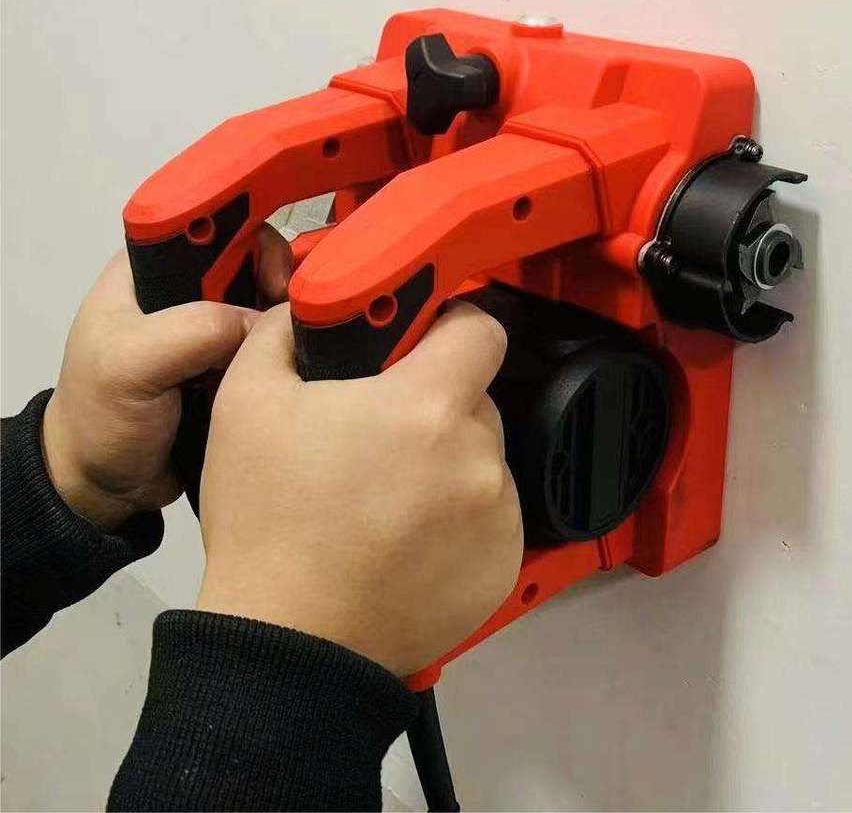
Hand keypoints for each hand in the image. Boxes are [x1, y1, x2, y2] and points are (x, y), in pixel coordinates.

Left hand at [42, 229, 291, 530]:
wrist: (107, 483)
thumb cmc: (99, 419)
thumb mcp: (129, 365)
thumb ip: (191, 331)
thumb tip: (260, 322)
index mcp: (149, 270)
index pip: (210, 226)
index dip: (248, 239)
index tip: (271, 275)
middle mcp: (184, 291)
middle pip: (250, 261)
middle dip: (277, 283)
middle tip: (289, 314)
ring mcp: (212, 329)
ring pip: (267, 304)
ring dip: (284, 323)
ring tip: (291, 345)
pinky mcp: (234, 363)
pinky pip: (272, 345)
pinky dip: (286, 353)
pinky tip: (290, 367)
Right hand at [196, 301, 522, 676]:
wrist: (292, 644)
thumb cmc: (269, 521)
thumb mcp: (246, 404)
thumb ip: (281, 333)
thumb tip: (305, 309)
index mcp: (427, 407)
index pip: (480, 329)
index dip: (451, 324)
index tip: (421, 343)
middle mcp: (478, 458)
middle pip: (475, 400)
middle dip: (435, 405)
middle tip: (379, 437)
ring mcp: (499, 516)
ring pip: (483, 459)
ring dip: (449, 463)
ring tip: (389, 499)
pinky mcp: (504, 564)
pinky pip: (491, 516)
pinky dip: (460, 518)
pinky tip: (409, 541)